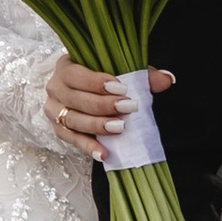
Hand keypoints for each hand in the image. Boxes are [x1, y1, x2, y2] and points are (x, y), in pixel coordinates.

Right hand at [47, 60, 170, 158]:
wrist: (84, 91)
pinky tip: (104, 153)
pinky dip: (88, 147)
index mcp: (65, 67)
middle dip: (103, 105)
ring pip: (74, 121)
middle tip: (128, 107)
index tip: (122, 88)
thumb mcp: (119, 70)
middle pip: (76, 99)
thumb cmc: (100, 78)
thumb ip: (141, 74)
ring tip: (120, 128)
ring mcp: (54, 111)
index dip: (97, 82)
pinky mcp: (59, 130)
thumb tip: (166, 79)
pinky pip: (72, 140)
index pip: (77, 75)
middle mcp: (55, 88)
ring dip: (97, 126)